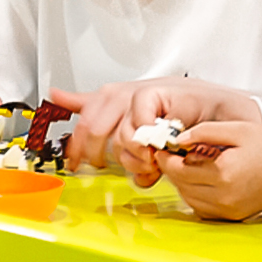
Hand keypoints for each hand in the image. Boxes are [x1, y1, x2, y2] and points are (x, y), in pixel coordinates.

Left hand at [52, 81, 181, 177]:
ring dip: (135, 158)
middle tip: (122, 166)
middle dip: (105, 158)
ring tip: (149, 160)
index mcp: (105, 101)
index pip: (79, 122)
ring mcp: (130, 95)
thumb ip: (97, 116)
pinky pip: (137, 129)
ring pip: (118, 138)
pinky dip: (147, 145)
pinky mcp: (148, 94)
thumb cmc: (169, 113)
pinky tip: (157, 148)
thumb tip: (56, 94)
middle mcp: (114, 97)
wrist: (205, 107)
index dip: (74, 148)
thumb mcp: (128, 120)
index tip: (74, 165)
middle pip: (91, 133)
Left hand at [157, 121, 261, 220]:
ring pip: (190, 199)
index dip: (166, 157)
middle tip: (171, 153)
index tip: (161, 147)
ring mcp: (230, 209)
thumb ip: (204, 132)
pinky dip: (196, 195)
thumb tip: (179, 137)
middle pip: (182, 185)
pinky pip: (204, 208)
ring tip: (188, 163)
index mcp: (224, 172)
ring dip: (183, 182)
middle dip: (172, 168)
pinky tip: (201, 179)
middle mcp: (225, 196)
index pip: (179, 169)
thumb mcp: (236, 129)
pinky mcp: (234, 215)